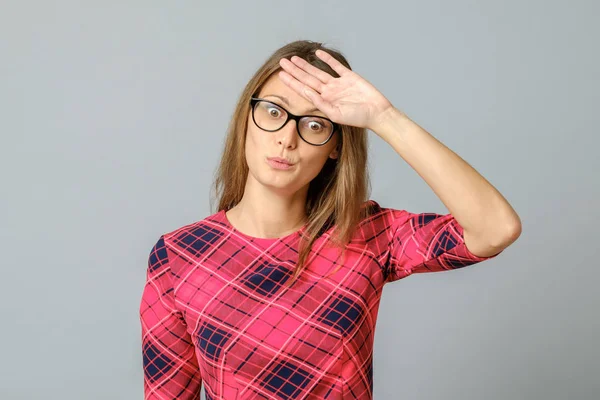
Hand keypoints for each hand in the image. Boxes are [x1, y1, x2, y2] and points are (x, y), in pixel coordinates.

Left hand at [278, 49, 395, 131]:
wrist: (377, 113)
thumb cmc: (358, 118)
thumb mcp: (335, 114)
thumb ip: (320, 103)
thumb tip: (306, 92)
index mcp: (324, 101)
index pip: (304, 90)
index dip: (292, 82)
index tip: (281, 76)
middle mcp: (329, 91)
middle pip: (308, 79)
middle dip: (295, 71)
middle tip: (282, 63)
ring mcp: (338, 83)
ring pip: (318, 72)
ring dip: (306, 65)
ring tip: (294, 58)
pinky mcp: (349, 77)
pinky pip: (336, 66)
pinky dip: (327, 59)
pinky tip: (318, 53)